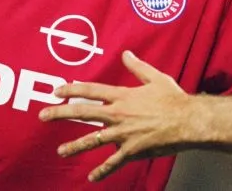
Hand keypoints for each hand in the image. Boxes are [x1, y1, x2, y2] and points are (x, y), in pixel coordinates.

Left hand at [39, 50, 199, 181]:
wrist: (188, 121)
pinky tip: (92, 178)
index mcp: (122, 95)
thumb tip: (126, 54)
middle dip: (60, 114)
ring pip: (92, 140)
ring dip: (74, 146)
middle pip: (83, 113)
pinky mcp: (132, 150)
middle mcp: (118, 114)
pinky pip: (113, 162)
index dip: (71, 90)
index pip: (90, 91)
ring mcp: (123, 134)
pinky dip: (102, 171)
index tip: (56, 91)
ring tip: (60, 151)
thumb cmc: (173, 98)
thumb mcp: (155, 77)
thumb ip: (137, 66)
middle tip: (43, 116)